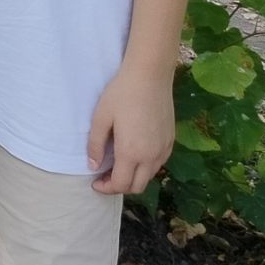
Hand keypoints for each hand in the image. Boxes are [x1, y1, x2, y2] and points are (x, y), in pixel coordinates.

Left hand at [86, 62, 174, 194]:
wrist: (150, 76)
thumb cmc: (121, 94)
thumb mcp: (101, 117)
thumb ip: (96, 145)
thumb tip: (93, 166)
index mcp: (132, 152)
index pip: (121, 184)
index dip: (106, 188)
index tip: (95, 182)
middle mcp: (151, 156)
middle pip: (137, 186)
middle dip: (120, 186)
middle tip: (105, 176)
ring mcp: (164, 149)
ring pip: (149, 176)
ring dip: (134, 177)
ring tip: (118, 165)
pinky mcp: (171, 140)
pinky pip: (158, 163)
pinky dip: (146, 167)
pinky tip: (135, 154)